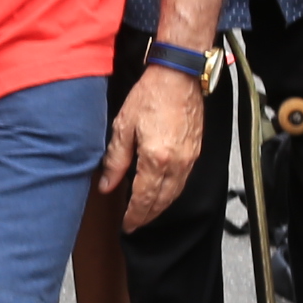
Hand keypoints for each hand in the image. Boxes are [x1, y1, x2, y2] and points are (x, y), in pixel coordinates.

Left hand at [100, 65, 204, 229]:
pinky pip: (184, 181)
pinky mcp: (196, 151)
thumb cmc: (150, 95)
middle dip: (148, 216)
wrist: (178, 77)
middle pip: (162, 201)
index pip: (144, 198)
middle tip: (135, 224)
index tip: (126, 225)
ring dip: (160, 206)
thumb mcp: (124, 127)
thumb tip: (107, 185)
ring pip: (175, 193)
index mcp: (156, 159)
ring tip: (146, 213)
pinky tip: (162, 192)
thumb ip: (116, 160)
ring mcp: (189, 158)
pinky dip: (172, 192)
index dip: (135, 215)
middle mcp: (177, 163)